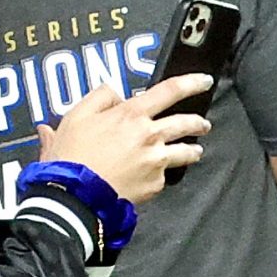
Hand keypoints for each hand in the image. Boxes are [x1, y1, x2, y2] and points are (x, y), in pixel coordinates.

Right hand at [35, 74, 212, 204]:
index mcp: (132, 114)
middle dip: (198, 122)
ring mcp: (155, 161)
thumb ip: (98, 98)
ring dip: (193, 150)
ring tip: (195, 151)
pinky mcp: (154, 184)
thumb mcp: (76, 116)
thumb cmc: (73, 157)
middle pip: (185, 123)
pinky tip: (158, 176)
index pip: (170, 91)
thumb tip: (113, 92)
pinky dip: (162, 175)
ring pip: (185, 152)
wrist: (76, 194)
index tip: (203, 81)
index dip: (191, 83)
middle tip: (202, 123)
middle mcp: (149, 136)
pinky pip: (164, 176)